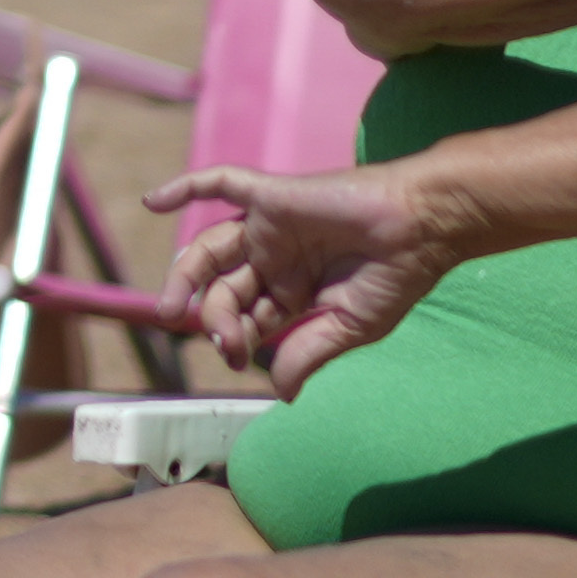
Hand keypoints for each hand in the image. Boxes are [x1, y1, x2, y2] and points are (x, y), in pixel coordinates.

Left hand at [177, 159, 447, 384]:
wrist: (423, 227)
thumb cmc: (395, 276)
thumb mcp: (348, 327)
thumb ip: (307, 353)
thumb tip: (281, 393)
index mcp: (292, 293)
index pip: (247, 319)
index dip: (235, 340)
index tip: (238, 360)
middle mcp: (275, 259)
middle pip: (224, 290)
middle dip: (216, 319)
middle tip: (220, 340)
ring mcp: (270, 227)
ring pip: (211, 249)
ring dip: (186, 277)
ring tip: (172, 310)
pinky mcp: (272, 196)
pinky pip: (221, 183)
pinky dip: (185, 187)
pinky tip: (153, 202)